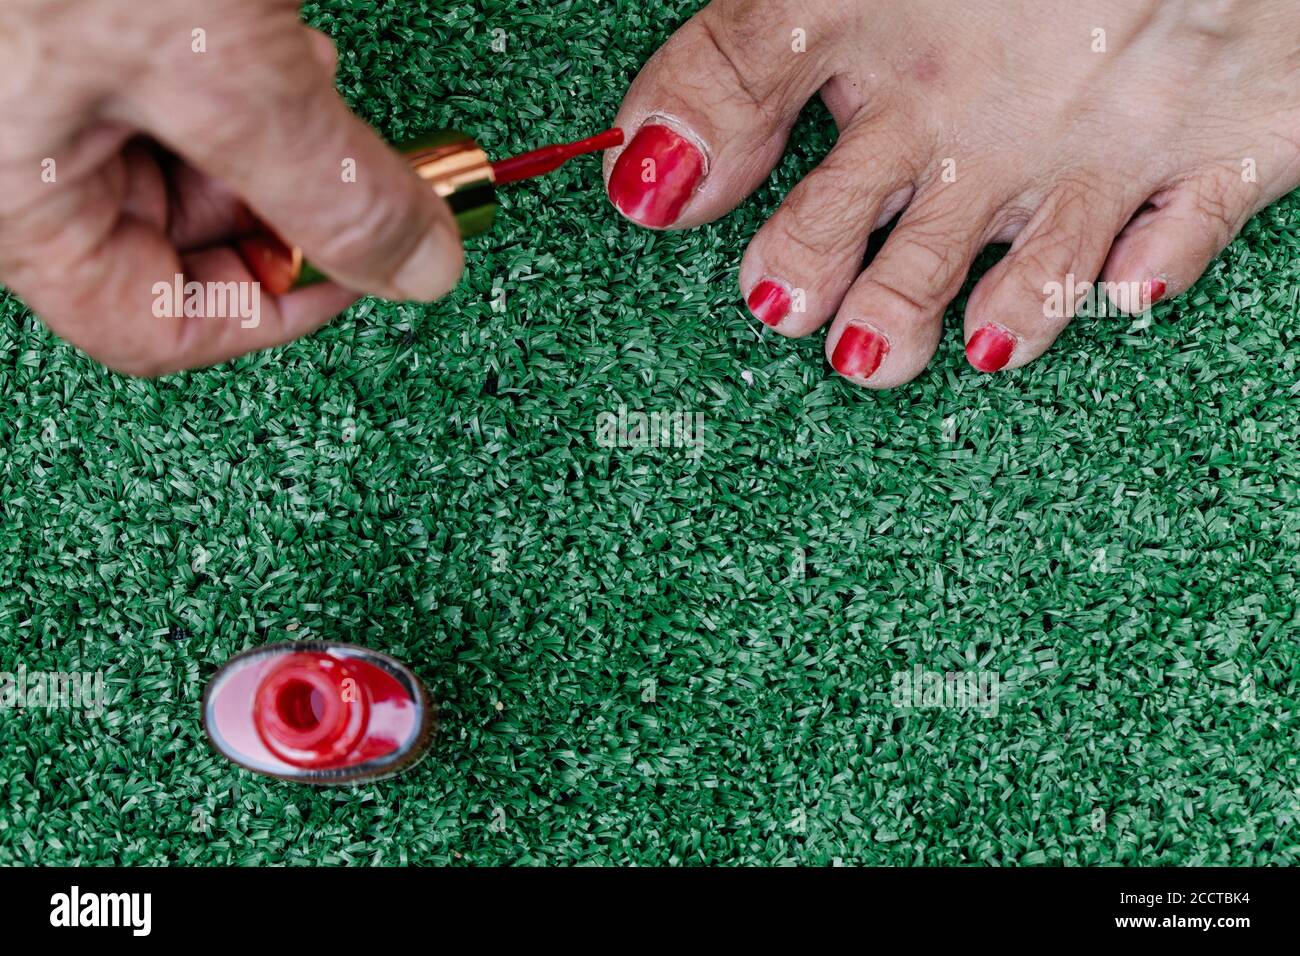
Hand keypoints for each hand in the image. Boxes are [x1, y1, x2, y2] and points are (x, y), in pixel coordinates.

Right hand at [0, 0, 462, 375]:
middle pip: (180, 241)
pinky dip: (246, 73)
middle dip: (282, 203)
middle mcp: (26, 153)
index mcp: (20, 201)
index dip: (276, 309)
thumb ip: (328, 187)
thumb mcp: (219, 70)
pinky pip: (181, 85)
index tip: (365, 268)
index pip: (158, 326)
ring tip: (307, 72)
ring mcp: (55, 83)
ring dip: (273, 136)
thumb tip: (419, 267)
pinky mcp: (93, 27)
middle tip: (359, 165)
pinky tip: (274, 31)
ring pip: (187, 159)